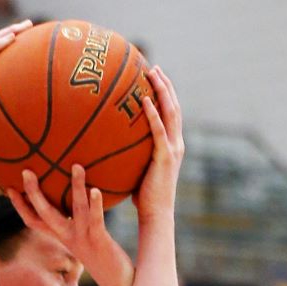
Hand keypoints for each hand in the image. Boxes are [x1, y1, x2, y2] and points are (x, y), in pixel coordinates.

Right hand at [9, 165, 131, 285]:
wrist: (119, 285)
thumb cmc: (105, 260)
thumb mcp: (86, 240)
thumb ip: (80, 224)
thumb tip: (80, 201)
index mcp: (62, 237)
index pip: (34, 221)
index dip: (20, 206)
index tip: (8, 188)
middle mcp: (68, 237)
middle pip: (45, 214)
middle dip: (34, 193)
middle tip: (26, 171)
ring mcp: (83, 239)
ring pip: (75, 209)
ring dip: (76, 186)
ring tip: (76, 166)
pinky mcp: (99, 241)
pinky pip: (95, 220)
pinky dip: (95, 205)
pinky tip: (95, 189)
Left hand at [133, 66, 183, 219]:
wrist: (156, 215)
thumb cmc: (143, 198)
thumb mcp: (136, 171)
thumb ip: (130, 156)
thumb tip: (109, 147)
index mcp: (172, 146)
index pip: (171, 114)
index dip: (166, 94)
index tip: (155, 78)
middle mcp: (176, 144)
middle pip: (174, 107)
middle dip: (166, 86)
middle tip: (154, 68)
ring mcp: (173, 149)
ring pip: (170, 113)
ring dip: (162, 92)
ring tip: (152, 74)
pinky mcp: (165, 157)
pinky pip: (159, 131)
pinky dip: (153, 114)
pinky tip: (145, 101)